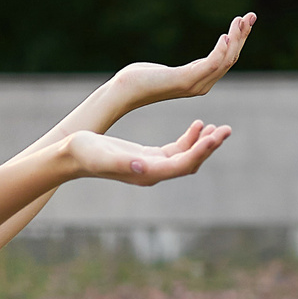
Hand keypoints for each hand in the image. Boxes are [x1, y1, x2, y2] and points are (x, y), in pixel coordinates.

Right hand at [67, 120, 232, 185]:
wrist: (72, 155)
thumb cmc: (85, 153)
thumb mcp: (103, 155)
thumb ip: (123, 162)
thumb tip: (143, 167)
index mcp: (146, 173)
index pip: (182, 165)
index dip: (201, 151)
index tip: (216, 135)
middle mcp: (153, 173)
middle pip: (190, 163)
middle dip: (209, 147)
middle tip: (226, 129)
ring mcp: (152, 167)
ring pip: (187, 157)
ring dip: (203, 143)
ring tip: (219, 127)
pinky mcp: (149, 158)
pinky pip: (177, 151)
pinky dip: (190, 139)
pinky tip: (198, 125)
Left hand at [109, 14, 256, 112]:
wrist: (124, 91)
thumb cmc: (141, 79)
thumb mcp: (166, 71)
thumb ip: (183, 70)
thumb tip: (184, 67)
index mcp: (200, 81)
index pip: (226, 60)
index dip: (238, 40)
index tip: (245, 21)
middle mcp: (203, 85)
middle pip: (231, 58)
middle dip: (243, 36)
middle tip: (251, 16)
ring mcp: (195, 84)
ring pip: (225, 60)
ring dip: (235, 39)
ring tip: (240, 21)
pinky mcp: (185, 80)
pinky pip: (211, 64)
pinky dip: (221, 49)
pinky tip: (225, 35)